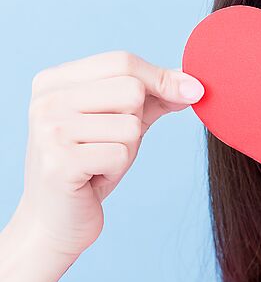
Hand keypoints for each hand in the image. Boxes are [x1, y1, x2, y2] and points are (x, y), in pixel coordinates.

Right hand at [10, 50, 203, 257]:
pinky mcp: (59, 163)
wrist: (56, 220)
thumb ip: (154, 96)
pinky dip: (117, 169)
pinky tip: (94, 177)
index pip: (122, 61)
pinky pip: (121, 154)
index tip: (193, 91)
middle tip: (111, 142)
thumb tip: (193, 83)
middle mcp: (46, 100)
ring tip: (100, 161)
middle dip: (137, 120)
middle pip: (131, 89)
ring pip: (130, 125)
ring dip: (127, 149)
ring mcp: (49, 130)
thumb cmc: (92, 165)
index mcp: (55, 81)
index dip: (162, 77)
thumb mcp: (122, 121)